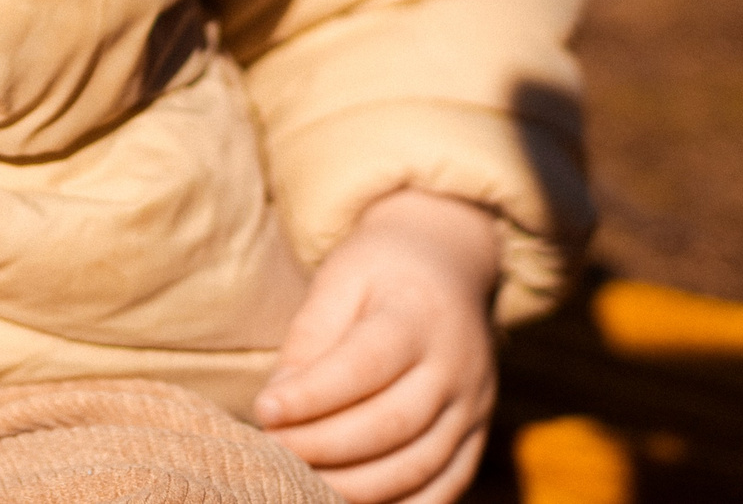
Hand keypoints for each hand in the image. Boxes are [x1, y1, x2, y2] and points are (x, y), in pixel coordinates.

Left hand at [255, 190, 501, 503]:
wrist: (452, 262)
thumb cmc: (381, 270)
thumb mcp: (340, 279)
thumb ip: (310, 339)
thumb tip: (277, 408)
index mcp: (418, 315)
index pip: (365, 365)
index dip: (313, 396)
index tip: (264, 411)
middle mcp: (455, 364)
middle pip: (392, 423)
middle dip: (325, 447)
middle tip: (273, 452)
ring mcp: (472, 404)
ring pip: (418, 465)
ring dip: (355, 485)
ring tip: (302, 481)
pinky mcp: (478, 434)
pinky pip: (446, 487)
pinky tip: (353, 502)